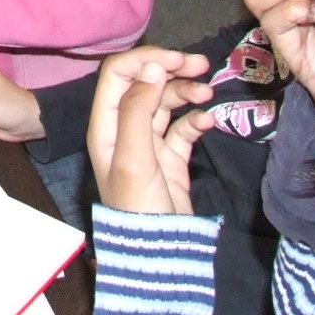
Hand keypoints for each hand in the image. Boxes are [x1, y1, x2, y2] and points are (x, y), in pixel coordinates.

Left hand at [88, 47, 214, 214]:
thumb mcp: (134, 157)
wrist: (160, 254)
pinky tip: (208, 121)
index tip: (178, 60)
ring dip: (186, 92)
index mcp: (106, 125)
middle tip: (203, 65)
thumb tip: (153, 67)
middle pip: (145, 84)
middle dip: (172, 70)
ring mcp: (148, 144)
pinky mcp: (171, 159)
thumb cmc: (139, 208)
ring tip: (208, 93)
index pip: (119, 75)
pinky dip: (196, 119)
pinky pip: (183, 128)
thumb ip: (138, 110)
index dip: (147, 60)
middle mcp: (124, 130)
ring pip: (166, 103)